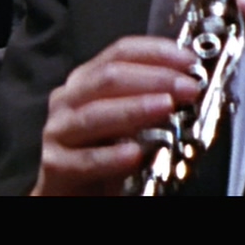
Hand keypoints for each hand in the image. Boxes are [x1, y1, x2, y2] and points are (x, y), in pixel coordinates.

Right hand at [32, 36, 199, 195]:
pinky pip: (85, 159)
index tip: (189, 61)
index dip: (156, 52)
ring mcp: (59, 131)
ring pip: (95, 114)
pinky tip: (134, 155)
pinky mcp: (55, 165)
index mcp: (86, 81)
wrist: (70, 192)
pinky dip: (111, 156)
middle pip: (108, 78)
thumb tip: (188, 89)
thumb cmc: (102, 152)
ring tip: (166, 108)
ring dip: (135, 108)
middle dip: (154, 79)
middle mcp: (69, 100)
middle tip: (187, 88)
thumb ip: (149, 102)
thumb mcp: (127, 122)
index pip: (120, 52)